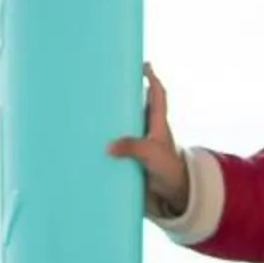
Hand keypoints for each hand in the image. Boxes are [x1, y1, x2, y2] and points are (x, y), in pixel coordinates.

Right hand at [106, 61, 189, 212]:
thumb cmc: (169, 172)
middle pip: (137, 106)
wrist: (172, 197)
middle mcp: (148, 131)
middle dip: (125, 95)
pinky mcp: (131, 160)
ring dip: (112, 119)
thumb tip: (109, 147)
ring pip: (125, 126)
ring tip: (92, 107)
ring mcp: (139, 145)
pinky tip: (91, 140)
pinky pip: (117, 147)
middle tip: (108, 82)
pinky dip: (107, 143)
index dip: (152, 78)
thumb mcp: (152, 155)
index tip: (144, 65)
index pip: (157, 95)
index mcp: (157, 124)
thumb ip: (132, 147)